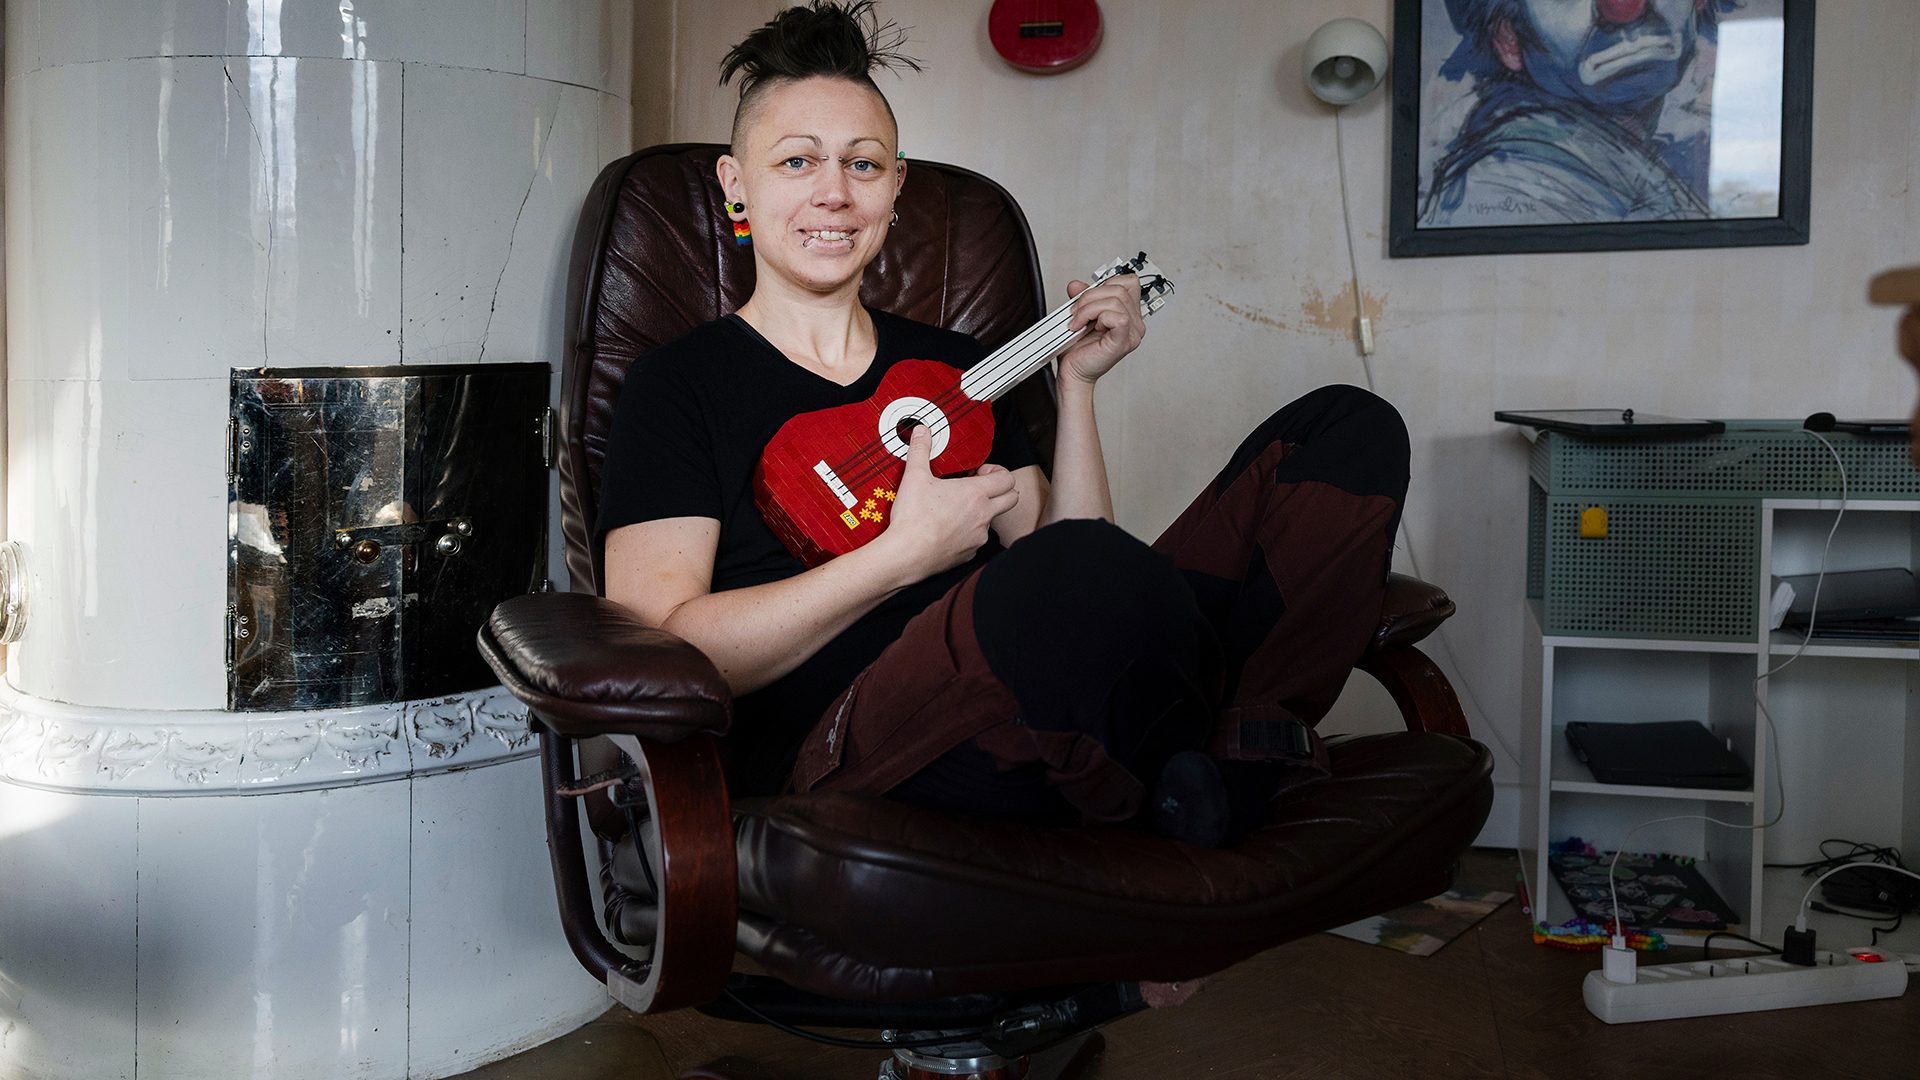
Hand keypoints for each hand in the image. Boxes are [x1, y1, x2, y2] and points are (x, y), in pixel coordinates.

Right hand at [879, 425, 1018, 579]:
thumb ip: (920, 450)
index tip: (981, 472)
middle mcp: (983, 515)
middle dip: (1000, 490)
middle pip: (1011, 499)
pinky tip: (948, 528)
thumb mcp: (915, 477)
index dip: (998, 471)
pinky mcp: (969, 553)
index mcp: (975, 494)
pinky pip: (977, 540)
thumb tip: (922, 433)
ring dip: (982, 512)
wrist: (906, 553)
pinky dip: (968, 532)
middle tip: (978, 487)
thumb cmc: (913, 519)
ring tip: (957, 508)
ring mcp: (978, 536)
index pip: (1007, 478)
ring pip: (992, 520)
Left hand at [1055, 273, 1145, 386]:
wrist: (1073, 372)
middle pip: (1119, 288)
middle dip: (1091, 296)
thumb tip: (1076, 285)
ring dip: (1090, 308)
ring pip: (1116, 300)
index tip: (1087, 299)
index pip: (1128, 282)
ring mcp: (1132, 333)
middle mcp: (1134, 322)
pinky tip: (1090, 327)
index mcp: (1128, 313)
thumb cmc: (1079, 350)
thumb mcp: (1080, 314)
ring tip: (1079, 321)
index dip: (1105, 284)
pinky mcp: (1124, 341)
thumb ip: (1081, 297)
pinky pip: (1119, 317)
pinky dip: (1098, 317)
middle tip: (1077, 312)